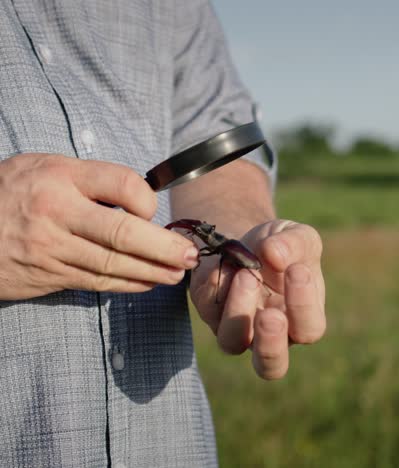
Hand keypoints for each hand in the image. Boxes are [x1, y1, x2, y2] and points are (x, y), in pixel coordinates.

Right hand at [0, 153, 198, 299]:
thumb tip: (138, 202)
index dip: (147, 200)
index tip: (154, 210)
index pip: (122, 184)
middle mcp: (57, 211)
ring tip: (178, 274)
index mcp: (60, 176)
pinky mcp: (48, 274)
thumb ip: (90, 181)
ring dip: (152, 271)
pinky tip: (148, 283)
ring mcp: (51, 248)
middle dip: (164, 248)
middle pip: (123, 234)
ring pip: (113, 265)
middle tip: (190, 256)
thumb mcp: (45, 168)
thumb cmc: (10, 191)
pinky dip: (127, 284)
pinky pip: (96, 282)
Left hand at [189, 220, 325, 379]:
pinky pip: (209, 309)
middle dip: (270, 344)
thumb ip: (296, 242)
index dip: (304, 306)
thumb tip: (275, 255)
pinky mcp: (210, 311)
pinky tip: (225, 263)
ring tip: (246, 275)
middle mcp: (267, 332)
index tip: (297, 269)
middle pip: (271, 366)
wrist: (242, 238)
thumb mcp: (294, 235)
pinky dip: (216, 286)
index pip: (308, 329)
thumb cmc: (277, 245)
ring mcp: (236, 326)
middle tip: (271, 315)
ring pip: (231, 342)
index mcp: (299, 318)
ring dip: (239, 312)